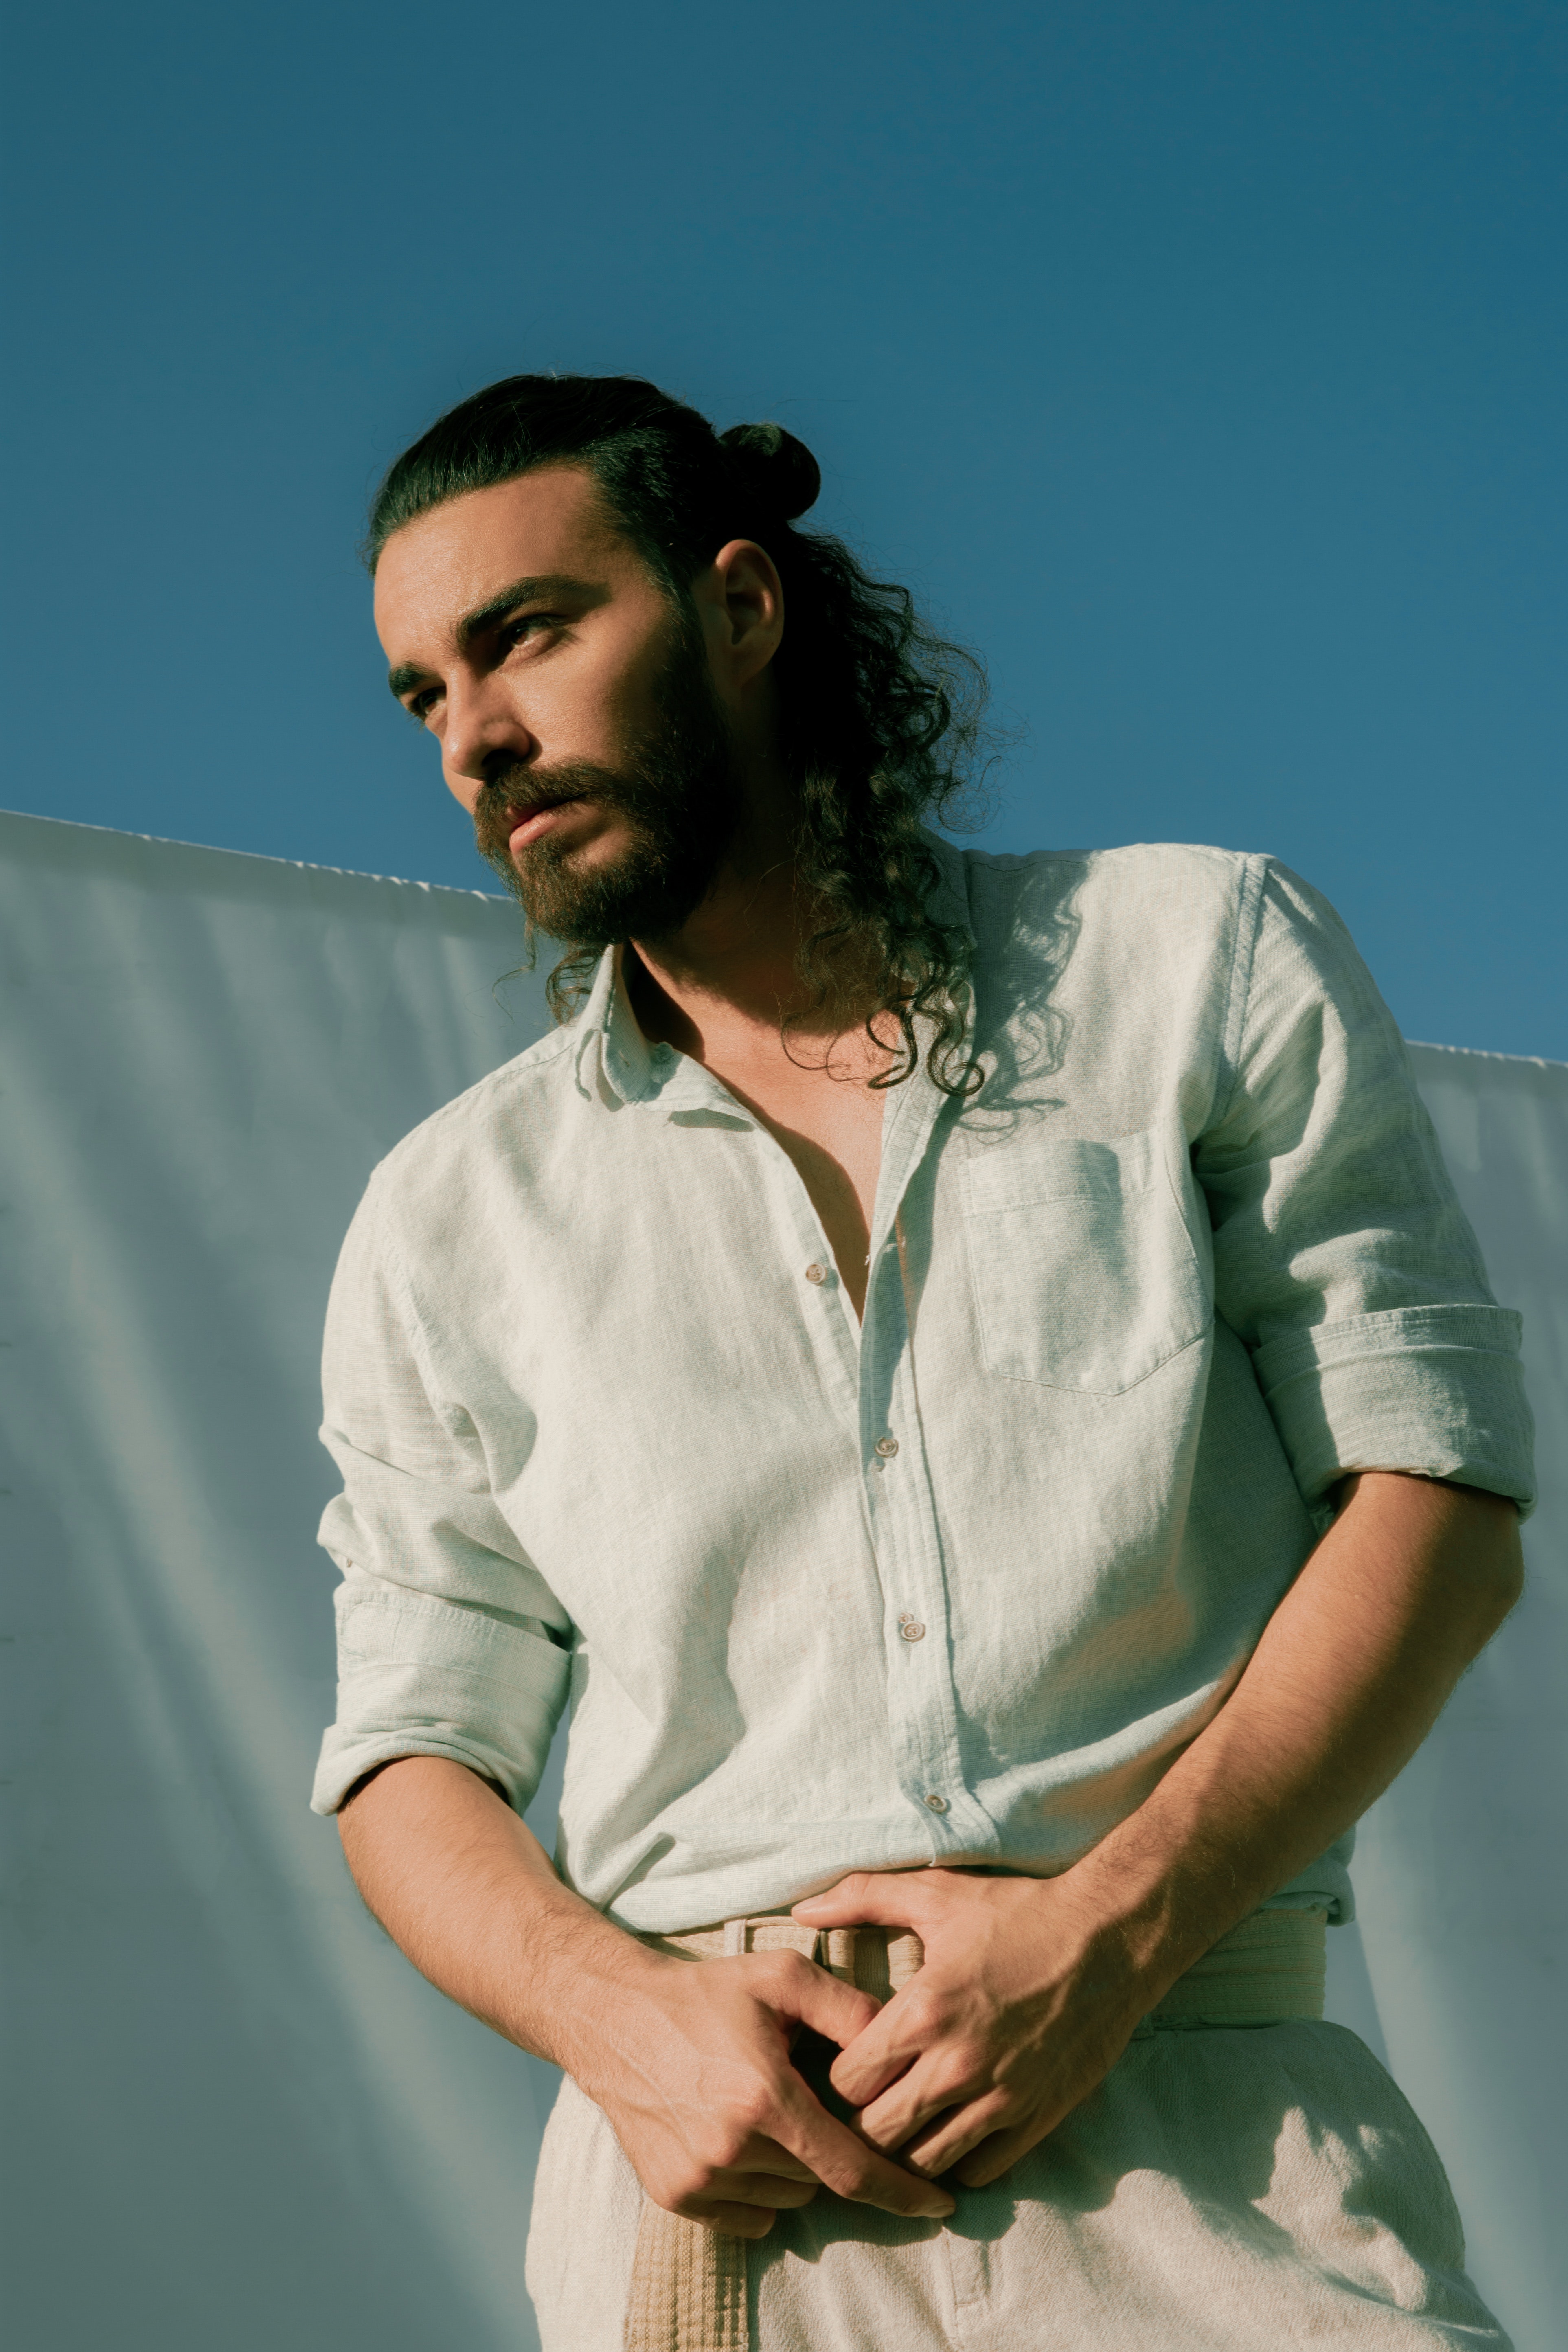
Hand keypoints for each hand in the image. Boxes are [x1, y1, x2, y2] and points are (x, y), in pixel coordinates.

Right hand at [575, 1946, 957, 2238]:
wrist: (614, 2017)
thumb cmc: (703, 1992)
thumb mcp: (781, 1977)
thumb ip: (847, 2007)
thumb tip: (900, 2039)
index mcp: (764, 2098)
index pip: (850, 2168)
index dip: (899, 2191)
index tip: (938, 2205)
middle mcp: (731, 2149)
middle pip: (817, 2178)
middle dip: (830, 2147)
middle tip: (809, 2101)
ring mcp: (699, 2179)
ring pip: (784, 2195)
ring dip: (793, 2165)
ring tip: (767, 2108)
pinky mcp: (674, 2194)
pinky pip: (746, 2212)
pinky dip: (758, 2186)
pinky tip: (740, 2135)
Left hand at [791, 1869, 1149, 2187]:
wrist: (1108, 1939)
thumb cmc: (1017, 1913)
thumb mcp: (936, 1894)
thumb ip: (862, 1897)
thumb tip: (803, 1910)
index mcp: (924, 2013)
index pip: (846, 2082)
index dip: (839, 2076)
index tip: (850, 2060)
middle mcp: (957, 2065)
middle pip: (876, 2133)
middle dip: (864, 2118)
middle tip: (873, 2096)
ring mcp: (999, 2098)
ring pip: (923, 2162)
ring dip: (908, 2145)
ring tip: (909, 2116)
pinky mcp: (1036, 2118)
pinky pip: (978, 2171)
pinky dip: (959, 2158)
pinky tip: (956, 2125)